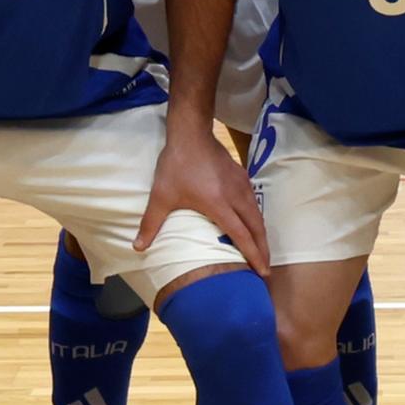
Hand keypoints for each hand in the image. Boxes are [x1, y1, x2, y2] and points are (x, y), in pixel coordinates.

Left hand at [138, 120, 269, 274]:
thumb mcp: (161, 196)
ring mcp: (242, 185)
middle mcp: (236, 197)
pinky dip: (256, 218)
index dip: (253, 255)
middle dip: (263, 250)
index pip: (242, 235)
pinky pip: (254, 202)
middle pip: (257, 228)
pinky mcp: (242, 176)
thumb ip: (151, 223)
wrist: (190, 133)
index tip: (262, 271)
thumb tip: (137, 247)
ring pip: (258, 214)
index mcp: (219, 205)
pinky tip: (252, 223)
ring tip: (262, 249)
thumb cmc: (176, 166)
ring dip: (262, 234)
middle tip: (266, 269)